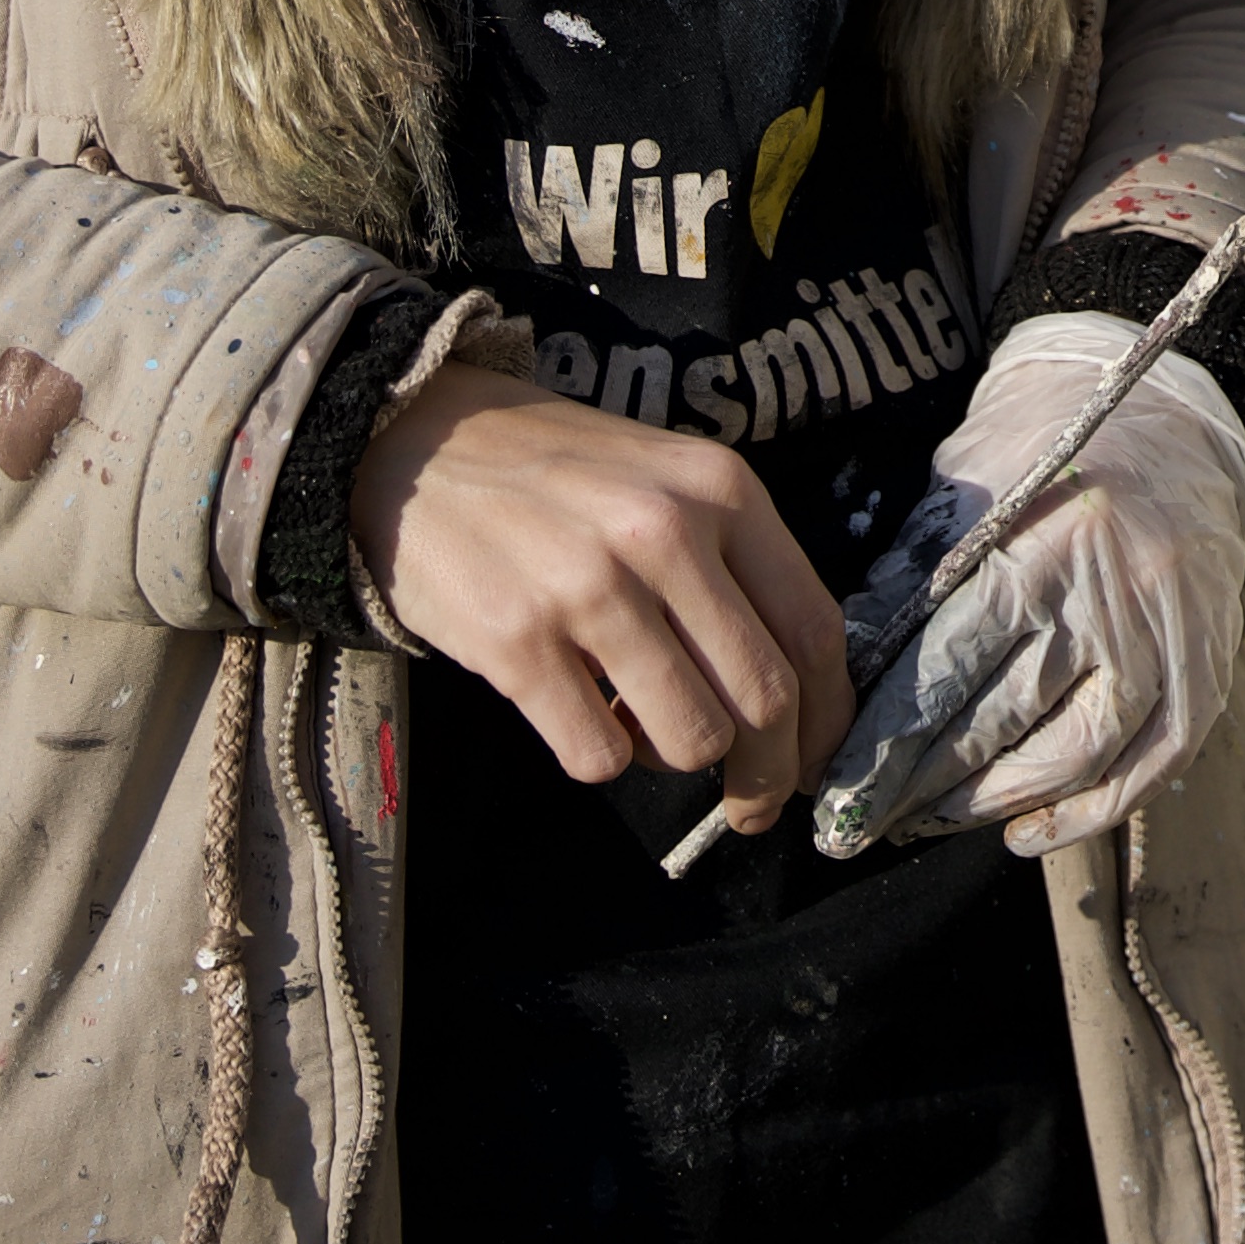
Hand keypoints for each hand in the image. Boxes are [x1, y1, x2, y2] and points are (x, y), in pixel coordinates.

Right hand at [358, 373, 852, 826]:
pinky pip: (598, 756)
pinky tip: (578, 710)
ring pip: (690, 737)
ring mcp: (589, 588)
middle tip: (745, 799)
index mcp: (720, 489)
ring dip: (673, 755)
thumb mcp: (666, 480)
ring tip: (639, 721)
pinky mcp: (516, 642)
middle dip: (764, 770)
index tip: (812, 763)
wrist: (417, 444)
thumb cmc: (557, 473)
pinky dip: (600, 756)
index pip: (812, 628)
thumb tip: (790, 700)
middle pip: (764, 698)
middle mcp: (665, 533)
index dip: (827, 717)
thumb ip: (731, 566)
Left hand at [814, 319, 1244, 859]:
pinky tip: (1025, 831)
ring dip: (993, 804)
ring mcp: (1168, 635)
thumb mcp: (961, 486)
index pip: (945, 668)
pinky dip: (1087, 811)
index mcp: (1041, 540)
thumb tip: (844, 682)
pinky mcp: (1207, 663)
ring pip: (1074, 756)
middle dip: (919, 786)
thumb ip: (908, 582)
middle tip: (863, 821)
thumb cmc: (1042, 447)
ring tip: (931, 819)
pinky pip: (1150, 765)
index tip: (837, 793)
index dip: (884, 743)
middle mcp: (1112, 594)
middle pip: (1000, 720)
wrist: (1166, 415)